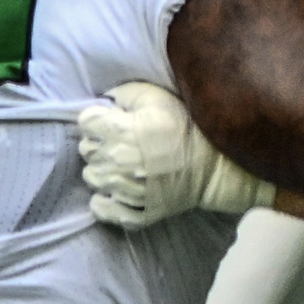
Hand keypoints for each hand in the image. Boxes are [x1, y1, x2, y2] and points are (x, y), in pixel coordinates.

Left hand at [79, 81, 272, 228]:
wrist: (217, 167)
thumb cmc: (188, 128)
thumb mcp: (160, 96)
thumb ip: (126, 92)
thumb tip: (106, 99)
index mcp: (121, 131)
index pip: (85, 122)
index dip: (98, 119)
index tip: (112, 120)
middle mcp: (117, 162)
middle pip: (86, 150)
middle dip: (100, 142)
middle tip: (122, 141)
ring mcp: (124, 190)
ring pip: (92, 177)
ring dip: (102, 169)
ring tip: (123, 164)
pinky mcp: (134, 211)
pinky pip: (102, 209)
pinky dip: (104, 201)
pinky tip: (117, 190)